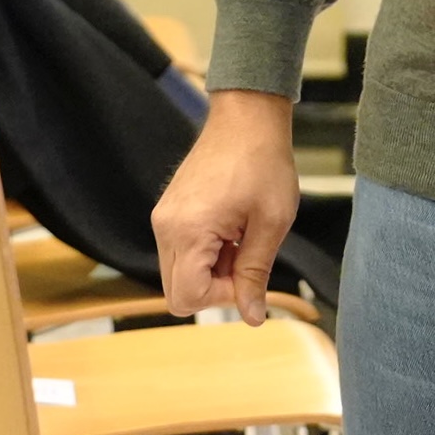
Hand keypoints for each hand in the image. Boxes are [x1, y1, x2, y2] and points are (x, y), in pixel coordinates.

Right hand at [151, 89, 298, 324]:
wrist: (247, 117)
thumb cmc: (263, 162)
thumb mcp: (271, 224)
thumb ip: (255, 275)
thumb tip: (251, 317)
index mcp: (188, 231)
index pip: (187, 298)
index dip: (222, 299)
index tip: (249, 274)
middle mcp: (166, 226)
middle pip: (176, 292)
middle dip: (214, 288)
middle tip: (246, 259)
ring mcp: (164, 216)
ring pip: (177, 273)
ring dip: (210, 271)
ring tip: (240, 239)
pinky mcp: (169, 210)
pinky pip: (179, 250)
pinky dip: (203, 253)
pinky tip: (230, 229)